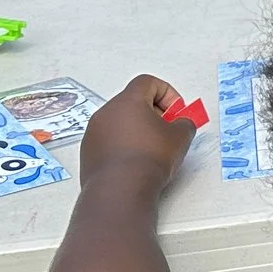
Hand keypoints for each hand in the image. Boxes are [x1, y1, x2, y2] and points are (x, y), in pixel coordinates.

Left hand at [80, 75, 196, 184]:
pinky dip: (122, 144)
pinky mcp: (88, 151)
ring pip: (119, 121)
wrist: (121, 189)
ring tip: (151, 149)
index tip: (175, 111)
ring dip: (136, 129)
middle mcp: (106, 112)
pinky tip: (135, 162)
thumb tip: (180, 124)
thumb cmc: (149, 159)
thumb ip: (184, 122)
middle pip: (132, 101)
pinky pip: (108, 139)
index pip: (148, 82)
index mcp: (128, 101)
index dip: (167, 93)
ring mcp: (93, 132)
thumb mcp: (181, 136)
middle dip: (153, 112)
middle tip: (166, 129)